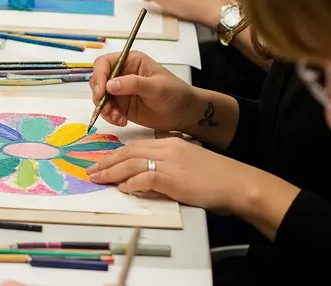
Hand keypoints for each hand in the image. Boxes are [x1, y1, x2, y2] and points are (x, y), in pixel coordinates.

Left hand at [88, 137, 251, 212]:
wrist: (239, 183)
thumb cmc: (218, 177)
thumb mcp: (189, 160)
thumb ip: (170, 161)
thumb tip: (149, 173)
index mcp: (170, 143)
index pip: (136, 146)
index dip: (116, 154)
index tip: (102, 161)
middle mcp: (168, 149)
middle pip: (129, 152)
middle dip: (107, 162)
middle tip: (91, 171)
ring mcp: (171, 163)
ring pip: (132, 163)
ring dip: (111, 172)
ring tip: (98, 179)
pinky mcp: (175, 179)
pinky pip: (147, 178)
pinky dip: (132, 183)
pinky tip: (123, 188)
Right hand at [89, 51, 197, 131]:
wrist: (185, 114)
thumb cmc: (175, 93)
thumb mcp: (157, 87)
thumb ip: (134, 84)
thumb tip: (109, 85)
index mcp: (130, 61)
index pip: (105, 63)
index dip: (99, 75)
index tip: (101, 91)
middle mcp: (121, 74)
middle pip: (98, 80)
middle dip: (99, 95)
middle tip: (107, 108)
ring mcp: (120, 91)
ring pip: (100, 96)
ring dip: (104, 108)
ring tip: (118, 118)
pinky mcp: (121, 106)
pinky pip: (107, 110)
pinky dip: (110, 116)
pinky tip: (121, 121)